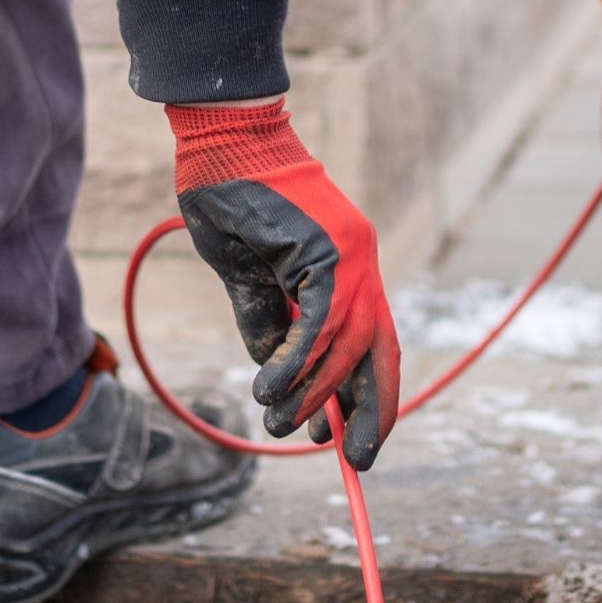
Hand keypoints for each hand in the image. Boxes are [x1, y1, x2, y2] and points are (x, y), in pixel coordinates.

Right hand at [165, 100, 399, 469]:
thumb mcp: (246, 276)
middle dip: (369, 411)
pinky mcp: (327, 251)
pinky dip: (296, 364)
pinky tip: (271, 393)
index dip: (363, 394)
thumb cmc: (230, 198)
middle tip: (353, 461)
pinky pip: (319, 324)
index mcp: (349, 268)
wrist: (223, 141)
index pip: (370, 343)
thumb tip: (276, 377)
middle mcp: (361, 264)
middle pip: (379, 352)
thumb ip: (265, 321)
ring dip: (314, 395)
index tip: (345, 438)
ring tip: (281, 428)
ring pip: (345, 346)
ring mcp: (351, 256)